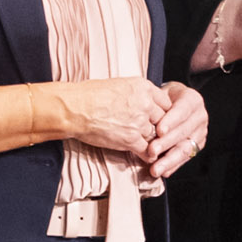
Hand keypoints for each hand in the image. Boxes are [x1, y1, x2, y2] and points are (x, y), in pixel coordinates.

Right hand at [49, 75, 169, 156]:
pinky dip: (147, 155)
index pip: (166, 102)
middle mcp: (145, 104)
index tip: (158, 117)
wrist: (75, 108)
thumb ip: (135, 93)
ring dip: (151, 141)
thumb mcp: (118, 85)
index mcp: (143, 87)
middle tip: (154, 133)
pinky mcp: (131, 139)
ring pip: (155, 135)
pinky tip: (147, 157)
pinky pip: (147, 150)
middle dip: (158, 127)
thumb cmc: (89, 95)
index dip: (162, 112)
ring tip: (149, 146)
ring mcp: (139, 122)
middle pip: (163, 120)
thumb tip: (140, 101)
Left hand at [136, 82, 208, 182]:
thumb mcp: (159, 94)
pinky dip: (172, 166)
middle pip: (184, 132)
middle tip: (151, 152)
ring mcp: (200, 132)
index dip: (171, 121)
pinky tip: (163, 172)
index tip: (159, 130)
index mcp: (193, 100)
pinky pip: (185, 158)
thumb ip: (155, 104)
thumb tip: (141, 115)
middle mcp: (200, 116)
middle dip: (167, 143)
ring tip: (155, 169)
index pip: (182, 110)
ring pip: (185, 148)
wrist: (173, 103)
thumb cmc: (162, 99)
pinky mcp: (197, 146)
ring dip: (169, 160)